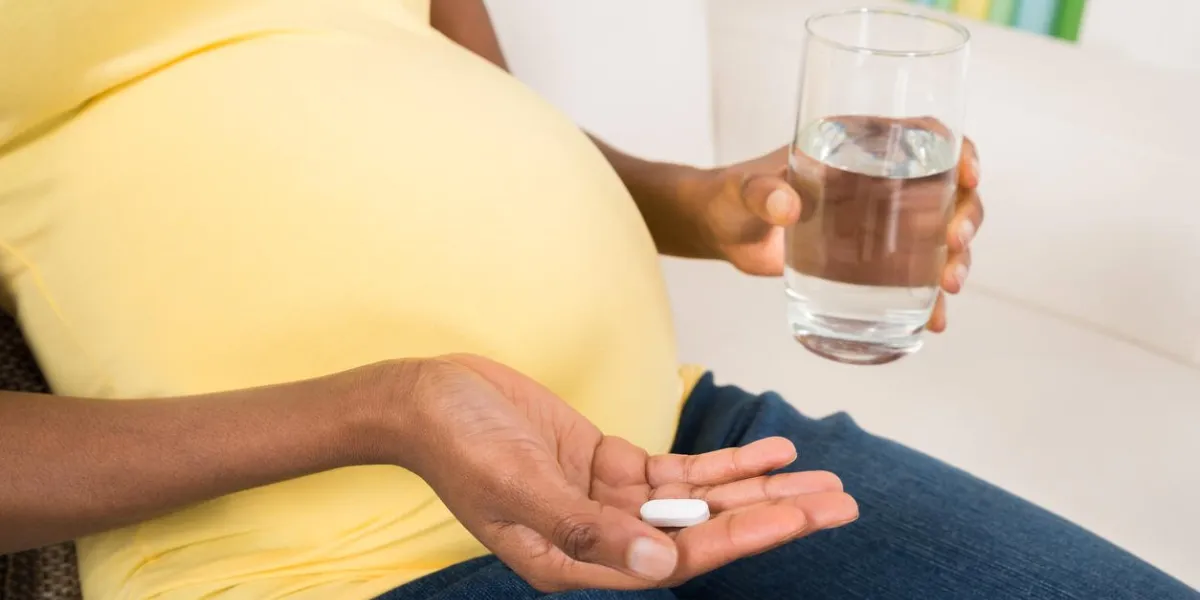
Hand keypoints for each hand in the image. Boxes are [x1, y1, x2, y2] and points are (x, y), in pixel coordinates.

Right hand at [388, 355, 857, 591]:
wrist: (425, 398)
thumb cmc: (458, 444)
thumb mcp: (517, 485)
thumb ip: (586, 529)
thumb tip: (661, 562)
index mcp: (575, 562)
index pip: (676, 558)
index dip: (739, 537)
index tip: (797, 518)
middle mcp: (601, 538)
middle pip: (704, 531)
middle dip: (772, 515)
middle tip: (842, 503)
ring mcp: (607, 500)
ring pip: (700, 501)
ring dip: (759, 487)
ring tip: (822, 477)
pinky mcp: (607, 463)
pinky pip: (676, 469)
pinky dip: (723, 461)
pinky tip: (770, 449)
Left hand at [695, 138, 983, 331]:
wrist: (721, 231)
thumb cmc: (732, 195)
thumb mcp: (744, 190)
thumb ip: (761, 193)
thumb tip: (785, 206)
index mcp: (859, 145)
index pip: (927, 135)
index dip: (960, 149)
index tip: (968, 174)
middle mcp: (880, 179)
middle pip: (948, 189)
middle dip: (966, 216)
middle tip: (954, 245)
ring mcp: (879, 222)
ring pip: (940, 234)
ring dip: (956, 259)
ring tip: (948, 287)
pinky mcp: (869, 260)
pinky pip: (913, 275)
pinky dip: (928, 298)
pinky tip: (935, 320)